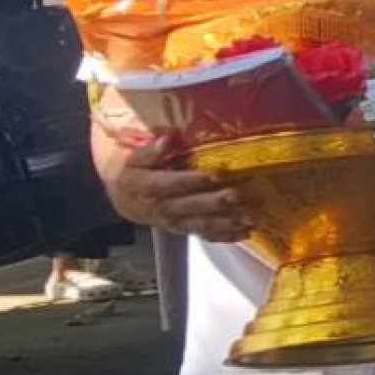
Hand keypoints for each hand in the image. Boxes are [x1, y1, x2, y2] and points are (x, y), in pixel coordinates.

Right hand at [105, 138, 251, 242]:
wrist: (125, 201)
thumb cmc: (133, 173)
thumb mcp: (134, 159)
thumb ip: (151, 151)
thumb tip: (168, 138)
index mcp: (149, 187)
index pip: (172, 184)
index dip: (193, 180)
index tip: (215, 174)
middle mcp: (163, 208)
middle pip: (191, 206)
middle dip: (214, 202)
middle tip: (236, 196)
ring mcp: (175, 222)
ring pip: (201, 224)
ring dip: (226, 223)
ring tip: (248, 218)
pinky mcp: (185, 230)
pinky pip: (206, 235)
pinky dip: (226, 236)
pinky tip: (245, 232)